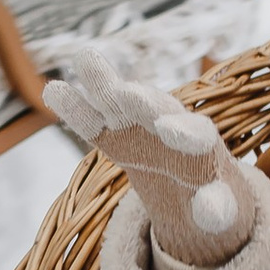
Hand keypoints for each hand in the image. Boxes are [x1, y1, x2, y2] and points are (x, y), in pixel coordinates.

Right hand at [39, 36, 254, 269]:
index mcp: (201, 144)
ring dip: (105, 83)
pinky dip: (75, 108)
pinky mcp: (115, 134)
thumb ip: (215, 209)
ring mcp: (139, 125)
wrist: (190, 180)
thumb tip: (211, 212)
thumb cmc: (209, 193)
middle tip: (128, 93)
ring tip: (85, 58)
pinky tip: (52, 90)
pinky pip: (93, 122)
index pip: (195, 134)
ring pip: (122, 102)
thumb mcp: (218, 208)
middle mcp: (170, 123)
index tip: (167, 129)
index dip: (182, 131)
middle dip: (142, 101)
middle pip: (157, 108)